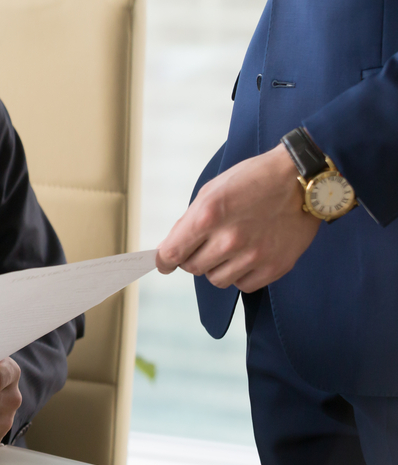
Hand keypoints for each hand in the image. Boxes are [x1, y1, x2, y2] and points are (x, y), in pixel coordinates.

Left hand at [157, 144, 319, 291]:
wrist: (300, 179)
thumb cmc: (254, 180)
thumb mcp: (212, 190)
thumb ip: (190, 221)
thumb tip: (171, 248)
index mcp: (208, 216)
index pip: (172, 253)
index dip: (164, 261)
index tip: (164, 263)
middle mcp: (229, 239)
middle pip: (193, 268)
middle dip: (193, 258)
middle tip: (205, 245)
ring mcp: (253, 256)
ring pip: (216, 280)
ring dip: (217, 267)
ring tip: (231, 248)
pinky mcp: (274, 267)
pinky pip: (243, 285)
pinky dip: (241, 275)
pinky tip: (248, 256)